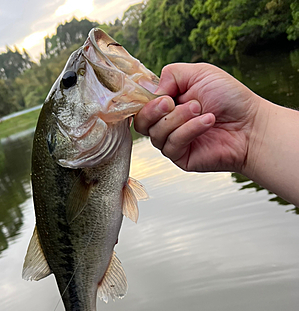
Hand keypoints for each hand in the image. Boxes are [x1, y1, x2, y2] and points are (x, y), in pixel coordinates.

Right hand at [134, 63, 261, 173]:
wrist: (250, 124)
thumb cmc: (229, 99)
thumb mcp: (199, 73)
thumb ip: (171, 75)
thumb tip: (151, 90)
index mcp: (167, 103)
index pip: (141, 104)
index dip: (144, 100)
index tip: (162, 95)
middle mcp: (166, 123)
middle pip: (141, 122)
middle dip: (153, 110)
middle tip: (171, 102)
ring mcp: (172, 142)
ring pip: (156, 134)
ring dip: (177, 118)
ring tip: (200, 109)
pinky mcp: (180, 157)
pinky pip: (172, 145)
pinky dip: (189, 130)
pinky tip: (207, 121)